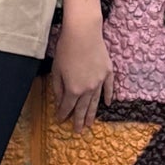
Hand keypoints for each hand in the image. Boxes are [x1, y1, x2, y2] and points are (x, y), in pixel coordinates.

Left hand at [50, 15, 114, 131]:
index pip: (68, 106)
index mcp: (73, 89)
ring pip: (95, 101)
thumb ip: (58, 88)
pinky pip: (108, 88)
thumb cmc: (66, 49)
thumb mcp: (56, 70)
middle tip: (78, 131)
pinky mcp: (108, 72)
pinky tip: (106, 104)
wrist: (83, 33)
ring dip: (92, 113)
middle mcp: (88, 88)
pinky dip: (107, 96)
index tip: (60, 120)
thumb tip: (60, 101)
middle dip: (78, 120)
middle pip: (82, 108)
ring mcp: (100, 81)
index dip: (63, 114)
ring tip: (89, 124)